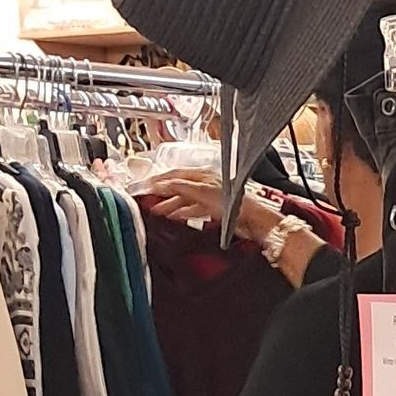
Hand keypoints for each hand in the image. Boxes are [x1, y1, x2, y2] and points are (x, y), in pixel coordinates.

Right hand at [146, 170, 282, 243]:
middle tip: (145, 200)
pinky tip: (174, 218)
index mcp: (203, 175)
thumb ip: (180, 187)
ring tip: (155, 211)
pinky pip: (192, 210)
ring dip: (169, 205)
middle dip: (161, 193)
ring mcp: (210, 197)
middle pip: (178, 187)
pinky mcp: (214, 211)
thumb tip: (160, 184)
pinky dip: (181, 213)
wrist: (253, 220)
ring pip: (184, 199)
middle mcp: (206, 184)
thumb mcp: (202, 192)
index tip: (143, 186)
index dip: (157, 180)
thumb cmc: (234, 202)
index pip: (174, 175)